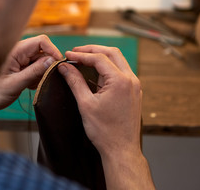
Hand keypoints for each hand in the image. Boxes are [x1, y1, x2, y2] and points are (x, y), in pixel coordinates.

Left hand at [0, 35, 62, 109]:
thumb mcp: (15, 84)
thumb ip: (34, 72)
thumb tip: (52, 61)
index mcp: (15, 50)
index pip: (41, 41)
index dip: (53, 50)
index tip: (57, 65)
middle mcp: (18, 51)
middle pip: (43, 52)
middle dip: (46, 66)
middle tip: (40, 81)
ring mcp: (19, 58)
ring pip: (40, 61)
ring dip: (40, 73)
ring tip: (29, 85)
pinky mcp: (20, 66)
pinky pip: (35, 67)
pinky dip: (36, 77)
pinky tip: (27, 86)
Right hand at [58, 45, 154, 188]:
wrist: (121, 150)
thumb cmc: (105, 131)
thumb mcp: (85, 104)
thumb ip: (75, 81)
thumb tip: (65, 67)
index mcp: (121, 81)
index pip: (99, 58)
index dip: (81, 55)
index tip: (68, 55)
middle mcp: (131, 80)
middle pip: (112, 53)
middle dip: (93, 50)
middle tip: (76, 52)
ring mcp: (134, 86)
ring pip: (118, 61)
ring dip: (101, 58)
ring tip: (83, 59)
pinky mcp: (133, 92)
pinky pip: (121, 72)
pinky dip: (107, 68)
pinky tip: (95, 73)